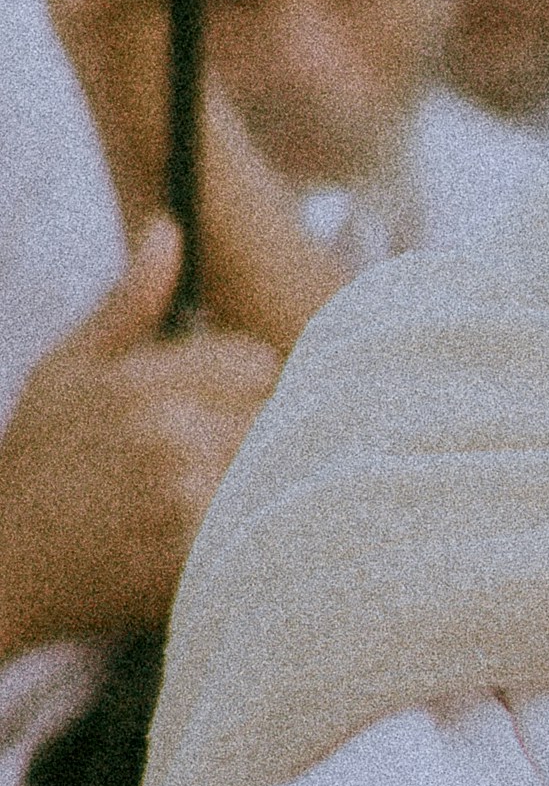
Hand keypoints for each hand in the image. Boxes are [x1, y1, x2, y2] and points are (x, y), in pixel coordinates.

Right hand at [0, 219, 278, 652]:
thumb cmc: (35, 464)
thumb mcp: (65, 372)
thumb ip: (128, 304)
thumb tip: (168, 227)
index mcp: (142, 381)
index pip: (259, 362)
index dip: (249, 385)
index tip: (225, 407)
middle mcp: (170, 434)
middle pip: (277, 416)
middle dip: (257, 432)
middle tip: (221, 458)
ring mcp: (184, 499)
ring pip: (274, 472)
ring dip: (257, 483)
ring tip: (215, 498)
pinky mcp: (193, 558)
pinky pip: (259, 527)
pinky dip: (248, 532)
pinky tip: (217, 539)